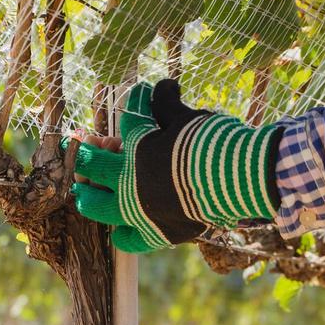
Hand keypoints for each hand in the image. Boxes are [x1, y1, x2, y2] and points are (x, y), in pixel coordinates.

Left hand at [71, 80, 280, 252]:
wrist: (239, 181)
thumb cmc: (213, 144)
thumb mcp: (188, 117)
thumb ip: (168, 102)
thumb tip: (163, 84)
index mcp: (136, 147)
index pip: (126, 121)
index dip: (134, 103)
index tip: (140, 94)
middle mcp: (129, 180)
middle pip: (89, 167)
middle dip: (84, 154)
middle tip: (87, 147)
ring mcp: (138, 210)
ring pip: (95, 207)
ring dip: (88, 195)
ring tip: (85, 190)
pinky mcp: (156, 233)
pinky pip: (126, 240)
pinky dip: (122, 233)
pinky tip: (121, 226)